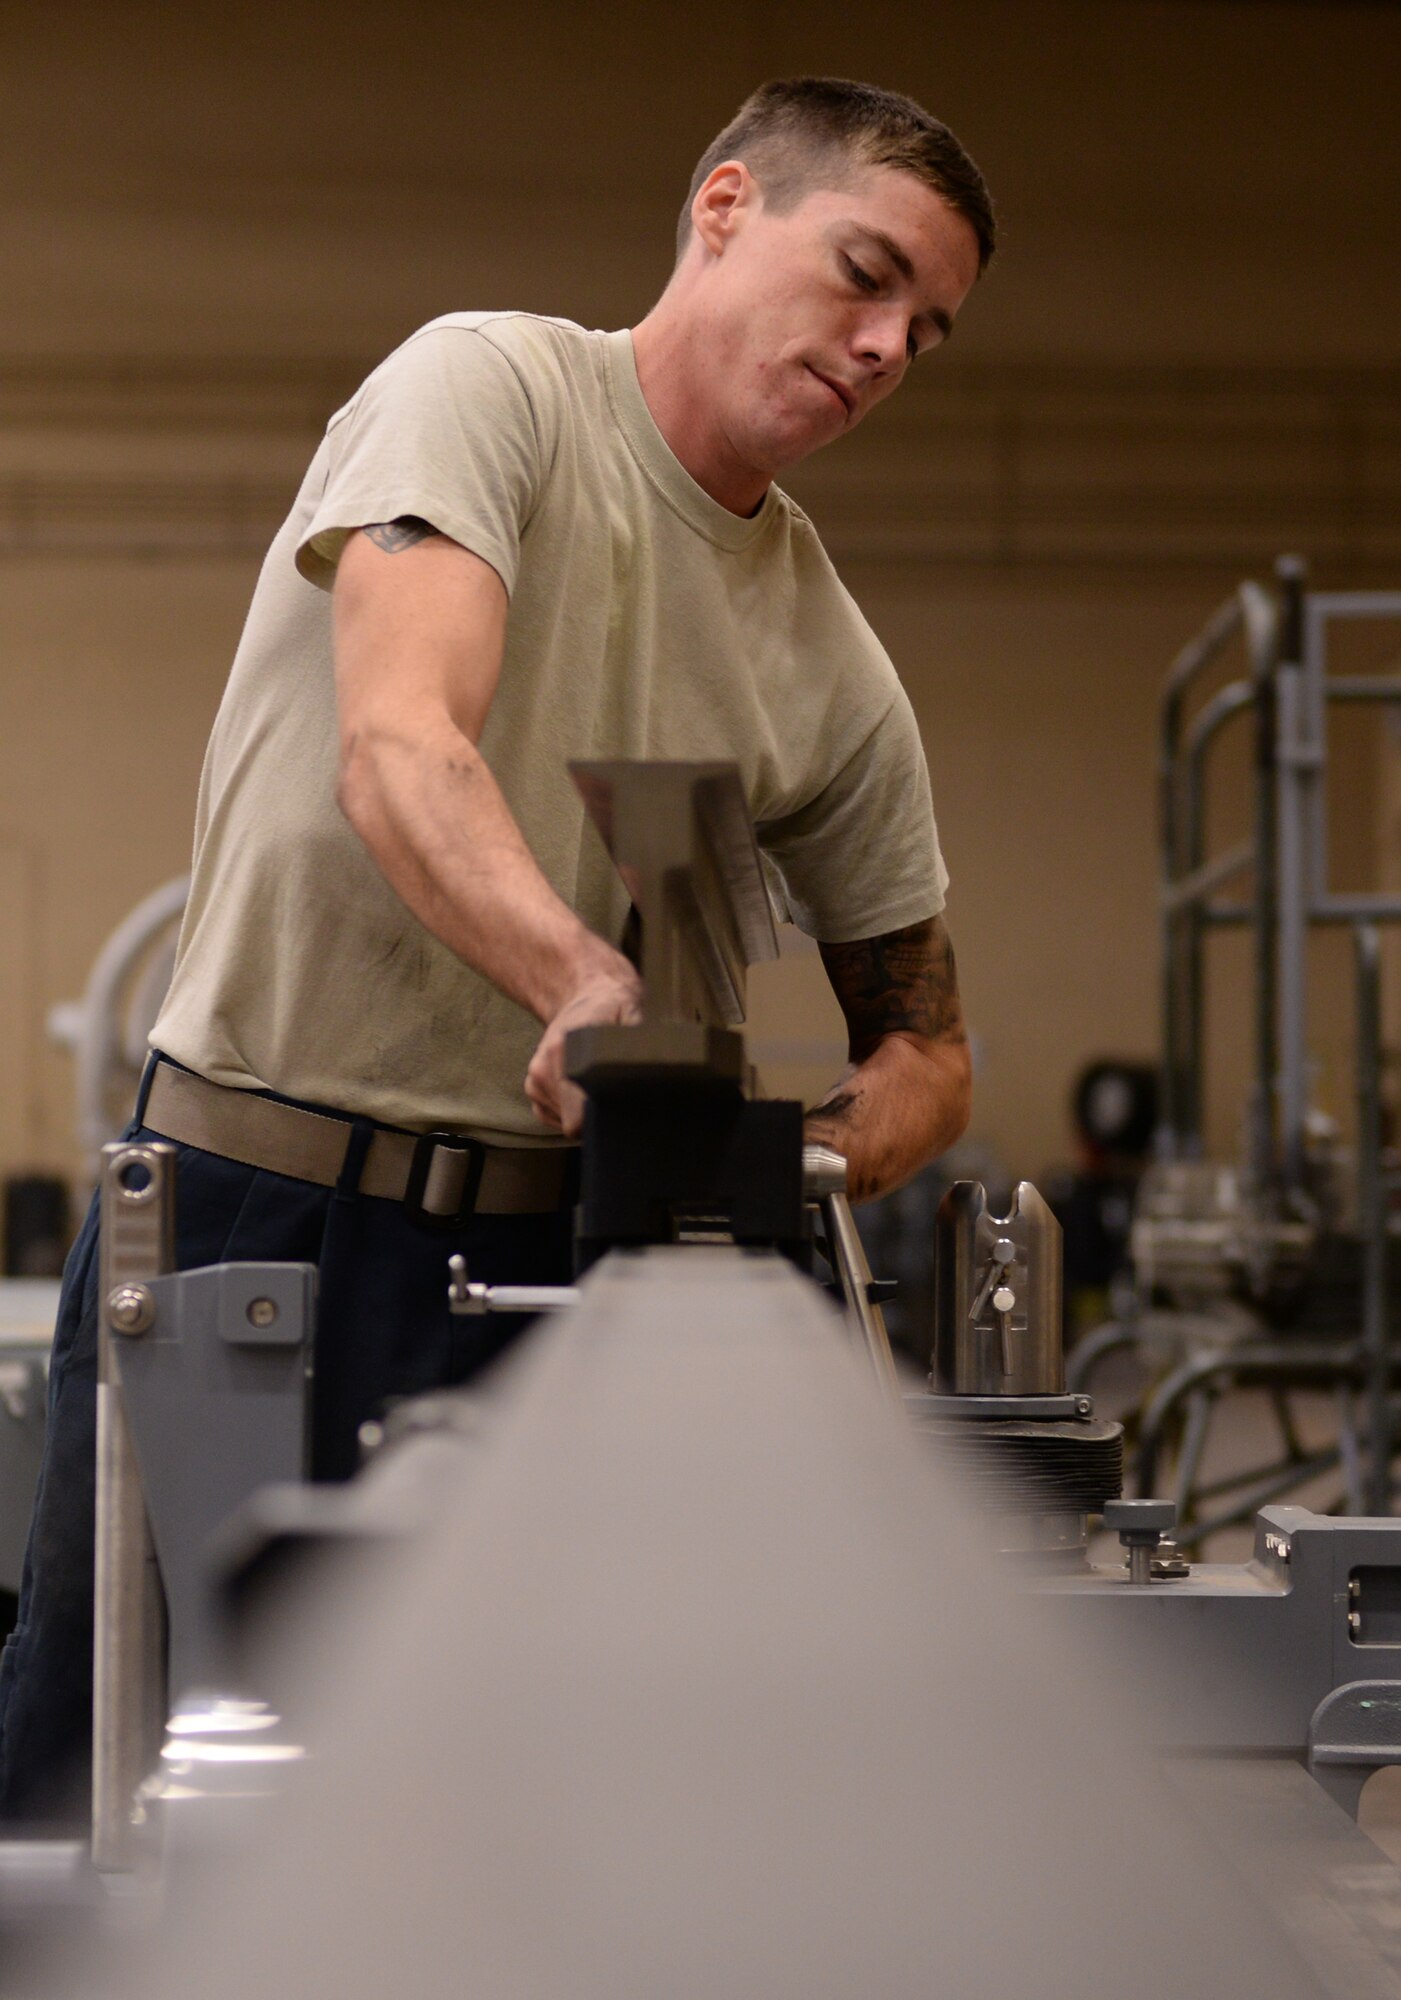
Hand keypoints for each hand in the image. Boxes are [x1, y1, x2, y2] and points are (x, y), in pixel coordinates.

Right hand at [524, 958, 642, 1135]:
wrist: (587, 993)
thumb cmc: (616, 1008)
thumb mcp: (634, 1019)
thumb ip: (638, 1051)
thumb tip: (650, 1077)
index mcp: (566, 1052)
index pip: (576, 1118)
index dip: (600, 1124)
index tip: (618, 1115)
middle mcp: (544, 1067)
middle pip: (572, 1123)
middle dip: (596, 1117)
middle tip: (616, 1096)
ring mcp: (535, 1077)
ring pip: (563, 1121)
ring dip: (582, 1111)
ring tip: (598, 1084)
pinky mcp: (532, 1085)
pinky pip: (551, 1115)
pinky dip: (568, 1109)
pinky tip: (583, 1089)